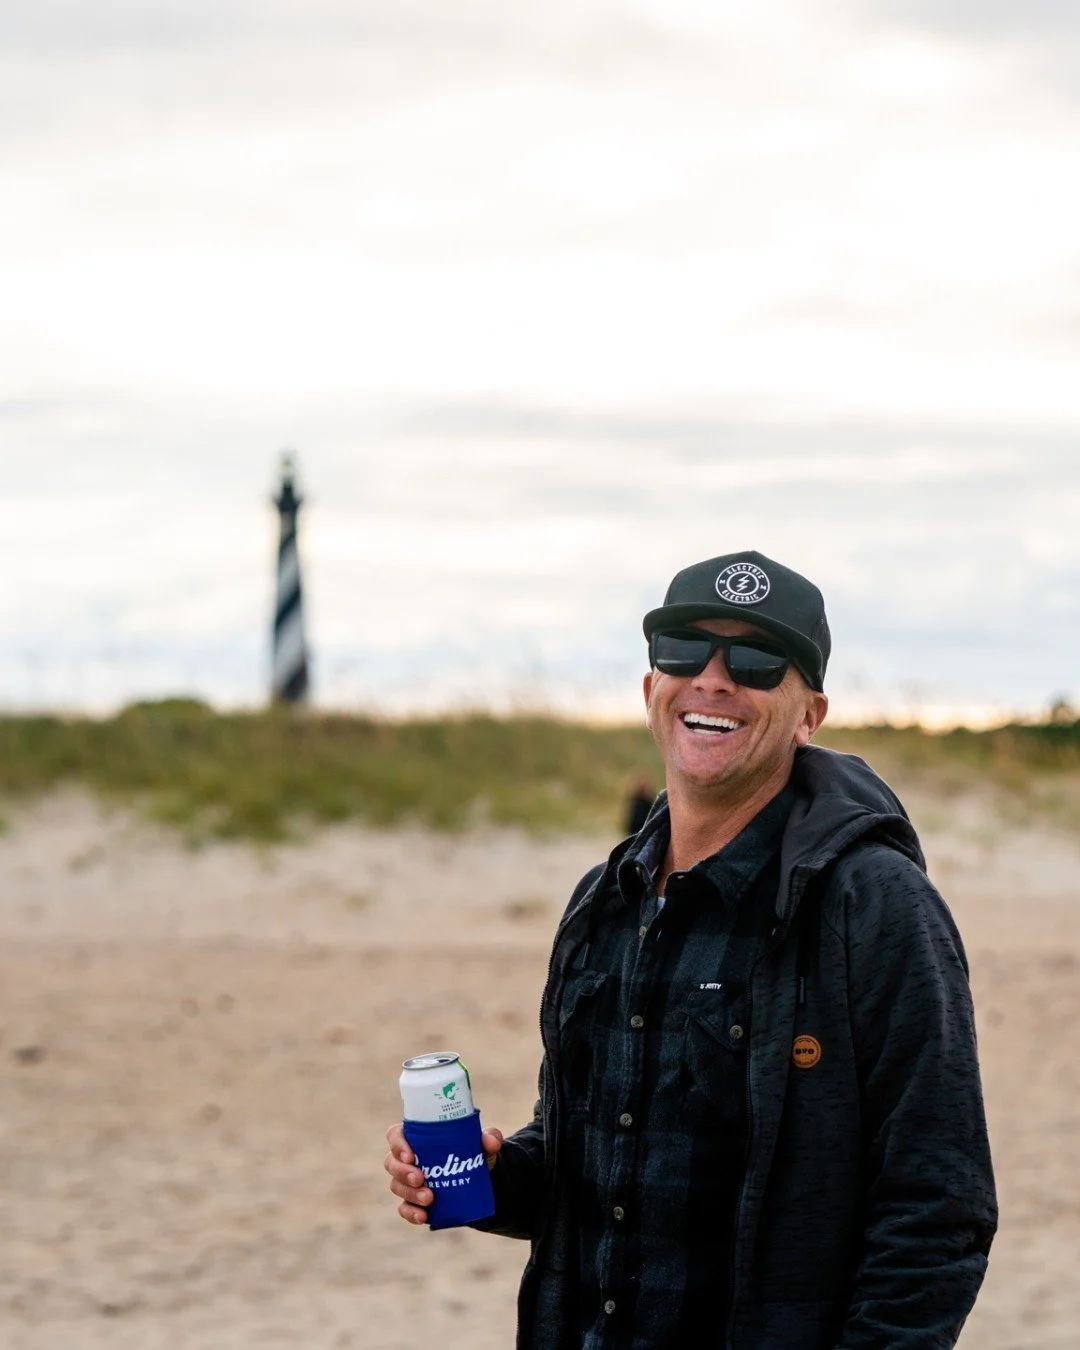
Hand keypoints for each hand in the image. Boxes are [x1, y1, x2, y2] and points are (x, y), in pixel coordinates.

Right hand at [384, 1121, 503, 1224]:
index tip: (411, 1155)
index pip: (395, 1135)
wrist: (480, 1182)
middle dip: (402, 1172)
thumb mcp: (483, 1144)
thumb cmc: (474, 1153)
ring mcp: (408, 1182)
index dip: (398, 1144)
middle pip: (391, 1162)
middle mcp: (408, 1159)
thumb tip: (490, 1141)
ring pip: (396, 1186)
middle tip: (420, 1178)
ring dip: (410, 1193)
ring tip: (429, 1198)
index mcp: (417, 1137)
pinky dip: (411, 1213)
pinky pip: (404, 1208)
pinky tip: (423, 1216)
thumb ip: (490, 1137)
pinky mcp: (413, 1201)